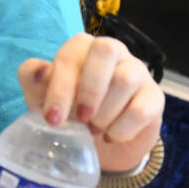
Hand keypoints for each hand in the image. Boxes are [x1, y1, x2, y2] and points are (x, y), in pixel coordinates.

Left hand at [18, 33, 163, 172]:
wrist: (99, 141)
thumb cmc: (67, 110)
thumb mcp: (42, 97)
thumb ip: (32, 78)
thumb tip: (41, 68)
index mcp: (81, 46)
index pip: (70, 55)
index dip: (60, 88)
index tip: (53, 119)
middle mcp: (112, 50)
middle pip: (105, 50)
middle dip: (89, 89)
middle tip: (80, 119)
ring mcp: (137, 71)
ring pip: (125, 79)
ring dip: (106, 111)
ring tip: (94, 130)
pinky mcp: (156, 97)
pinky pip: (143, 108)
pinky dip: (123, 128)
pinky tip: (111, 136)